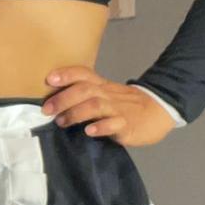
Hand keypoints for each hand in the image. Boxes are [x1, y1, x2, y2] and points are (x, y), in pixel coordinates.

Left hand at [42, 65, 176, 146]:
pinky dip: (101, 127)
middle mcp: (108, 94)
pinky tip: (90, 131)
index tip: (49, 79)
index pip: (83, 74)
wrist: (158, 111)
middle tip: (47, 110)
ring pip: (96, 105)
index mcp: (101, 86)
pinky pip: (114, 124)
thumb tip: (53, 103)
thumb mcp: (106, 94)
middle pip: (85, 90)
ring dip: (76, 113)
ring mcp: (118, 109)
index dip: (66, 74)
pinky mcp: (127, 125)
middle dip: (63, 98)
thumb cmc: (125, 104)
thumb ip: (84, 96)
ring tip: (62, 122)